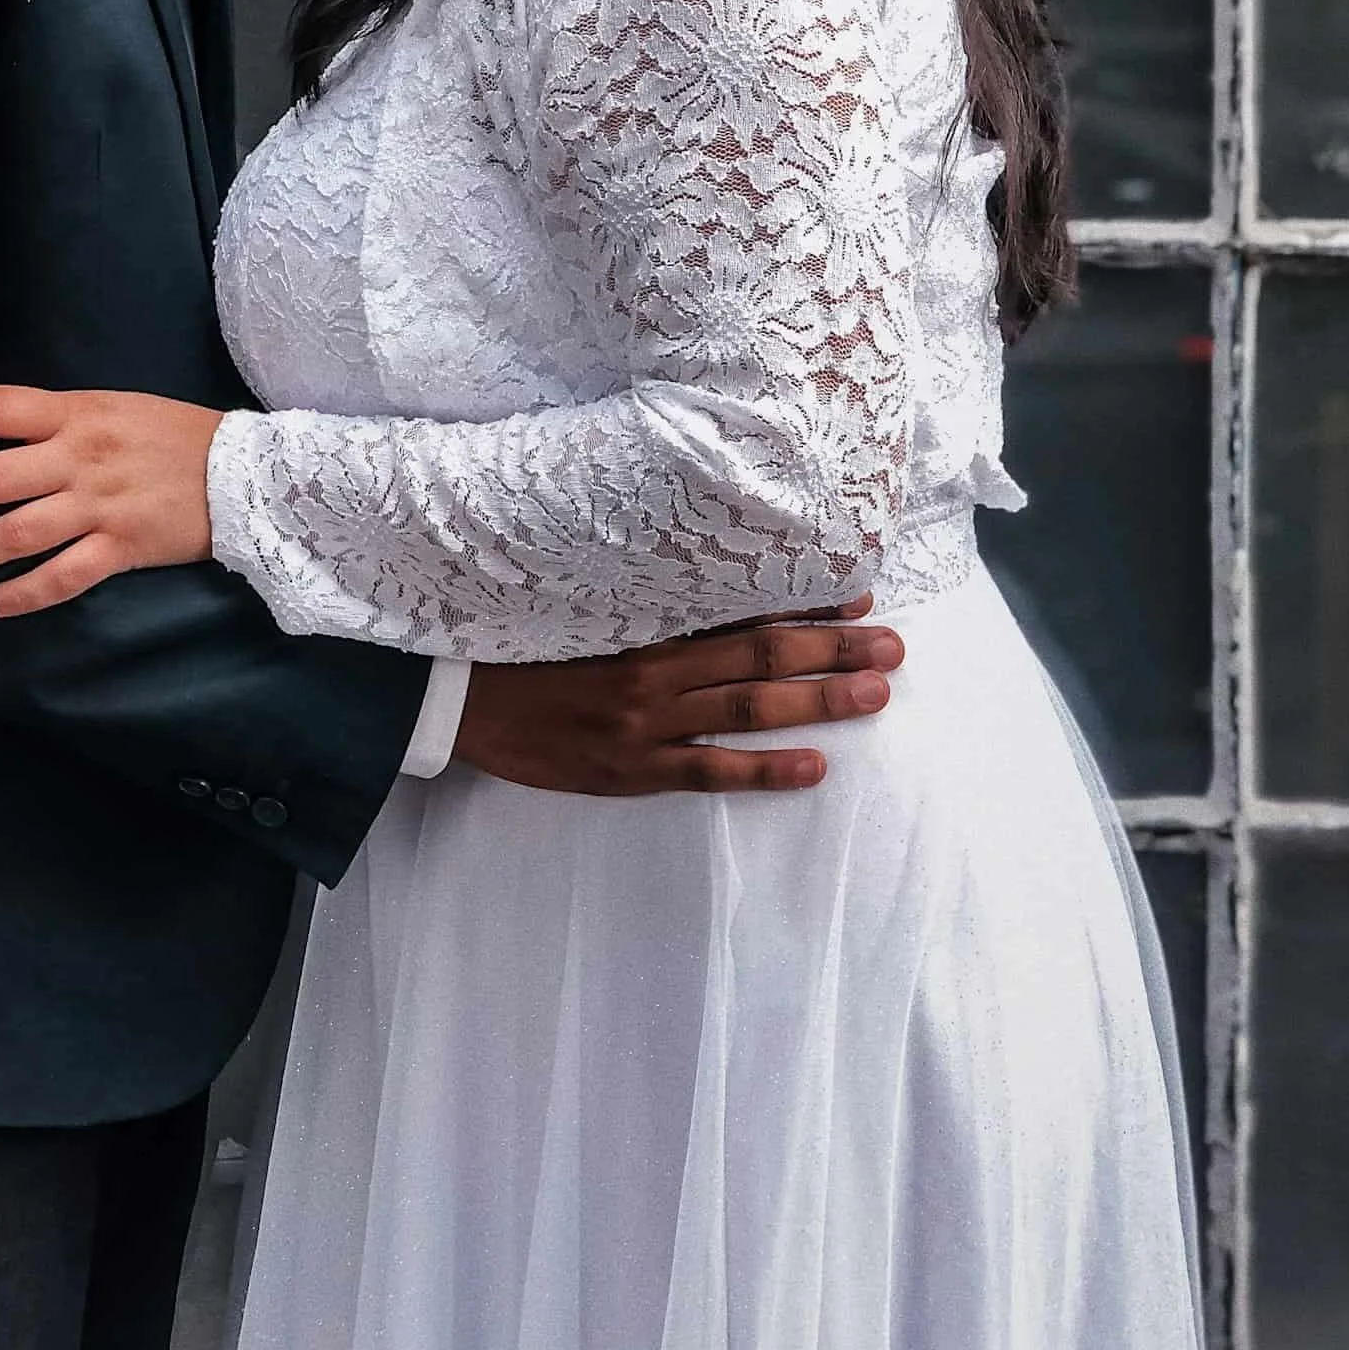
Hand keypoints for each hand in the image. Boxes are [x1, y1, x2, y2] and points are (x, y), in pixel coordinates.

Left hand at [0, 386, 223, 614]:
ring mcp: (100, 504)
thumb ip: (57, 425)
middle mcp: (80, 456)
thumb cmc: (175, 434)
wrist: (246, 471)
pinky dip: (21, 594)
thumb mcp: (114, 407)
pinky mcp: (123, 546)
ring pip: (14, 533)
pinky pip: (61, 576)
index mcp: (76, 412)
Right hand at [453, 601, 903, 795]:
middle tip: (894, 644)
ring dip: (819, 700)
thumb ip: (642, 599)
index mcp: (643, 621)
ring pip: (749, 708)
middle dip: (833, 650)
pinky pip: (710, 772)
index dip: (803, 602)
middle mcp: (654, 668)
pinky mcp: (631, 770)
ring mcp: (646, 723)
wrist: (454, 695)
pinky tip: (815, 766)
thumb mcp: (581, 605)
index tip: (858, 591)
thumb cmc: (519, 644)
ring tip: (875, 692)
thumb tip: (707, 577)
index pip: (740, 607)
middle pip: (761, 656)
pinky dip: (766, 770)